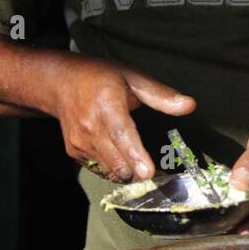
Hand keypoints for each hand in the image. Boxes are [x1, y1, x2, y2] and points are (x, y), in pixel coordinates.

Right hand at [49, 55, 194, 181]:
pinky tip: (120, 155)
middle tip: (158, 171)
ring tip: (141, 162)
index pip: (122, 134)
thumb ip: (160, 95)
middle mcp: (90, 126)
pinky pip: (100, 169)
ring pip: (110, 171)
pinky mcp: (75, 152)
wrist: (60, 83)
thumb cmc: (98, 77)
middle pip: (118, 162)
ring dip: (128, 172)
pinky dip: (113, 168)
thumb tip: (188, 105)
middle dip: (139, 172)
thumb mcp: (132, 77)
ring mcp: (80, 142)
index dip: (136, 155)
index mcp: (107, 105)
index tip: (149, 172)